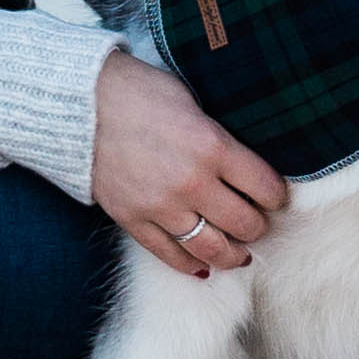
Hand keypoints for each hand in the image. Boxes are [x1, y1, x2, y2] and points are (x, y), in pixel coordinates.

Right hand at [91, 51, 288, 277]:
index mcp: (213, 146)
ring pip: (212, 249)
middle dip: (258, 226)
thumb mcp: (193, 103)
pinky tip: (203, 266)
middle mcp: (192, 182)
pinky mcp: (133, 220)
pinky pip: (170, 255)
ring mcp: (161, 206)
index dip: (276, 196)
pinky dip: (191, 265)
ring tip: (239, 253)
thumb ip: (219, 137)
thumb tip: (244, 165)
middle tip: (258, 222)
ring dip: (232, 255)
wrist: (82, 101)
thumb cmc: (141, 92)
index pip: (265, 188)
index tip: (275, 196)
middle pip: (245, 224)